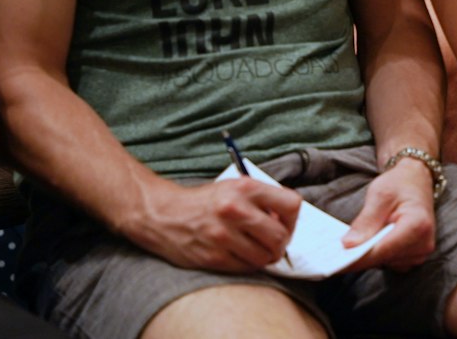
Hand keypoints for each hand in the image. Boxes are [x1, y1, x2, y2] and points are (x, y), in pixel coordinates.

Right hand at [129, 178, 302, 272]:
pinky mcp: (213, 256)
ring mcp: (223, 235)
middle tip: (273, 243)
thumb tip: (287, 222)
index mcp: (245, 187)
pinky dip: (248, 264)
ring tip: (257, 249)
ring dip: (266, 257)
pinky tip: (241, 254)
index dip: (292, 219)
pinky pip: (246, 268)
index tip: (284, 223)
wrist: (164, 214)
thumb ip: (262, 200)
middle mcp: (235, 210)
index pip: (292, 205)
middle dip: (281, 243)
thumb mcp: (235, 187)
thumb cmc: (205, 202)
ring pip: (265, 257)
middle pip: (280, 236)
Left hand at [342, 158, 437, 270]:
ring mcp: (421, 253)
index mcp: (417, 226)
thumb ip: (365, 221)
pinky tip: (374, 239)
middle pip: (383, 259)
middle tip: (340, 248)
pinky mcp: (415, 256)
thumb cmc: (399, 184)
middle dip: (362, 254)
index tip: (335, 264)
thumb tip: (348, 245)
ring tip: (364, 234)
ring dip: (371, 253)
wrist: (416, 181)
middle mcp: (423, 244)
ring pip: (385, 263)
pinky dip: (379, 254)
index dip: (357, 259)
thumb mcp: (379, 195)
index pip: (382, 251)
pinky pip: (390, 262)